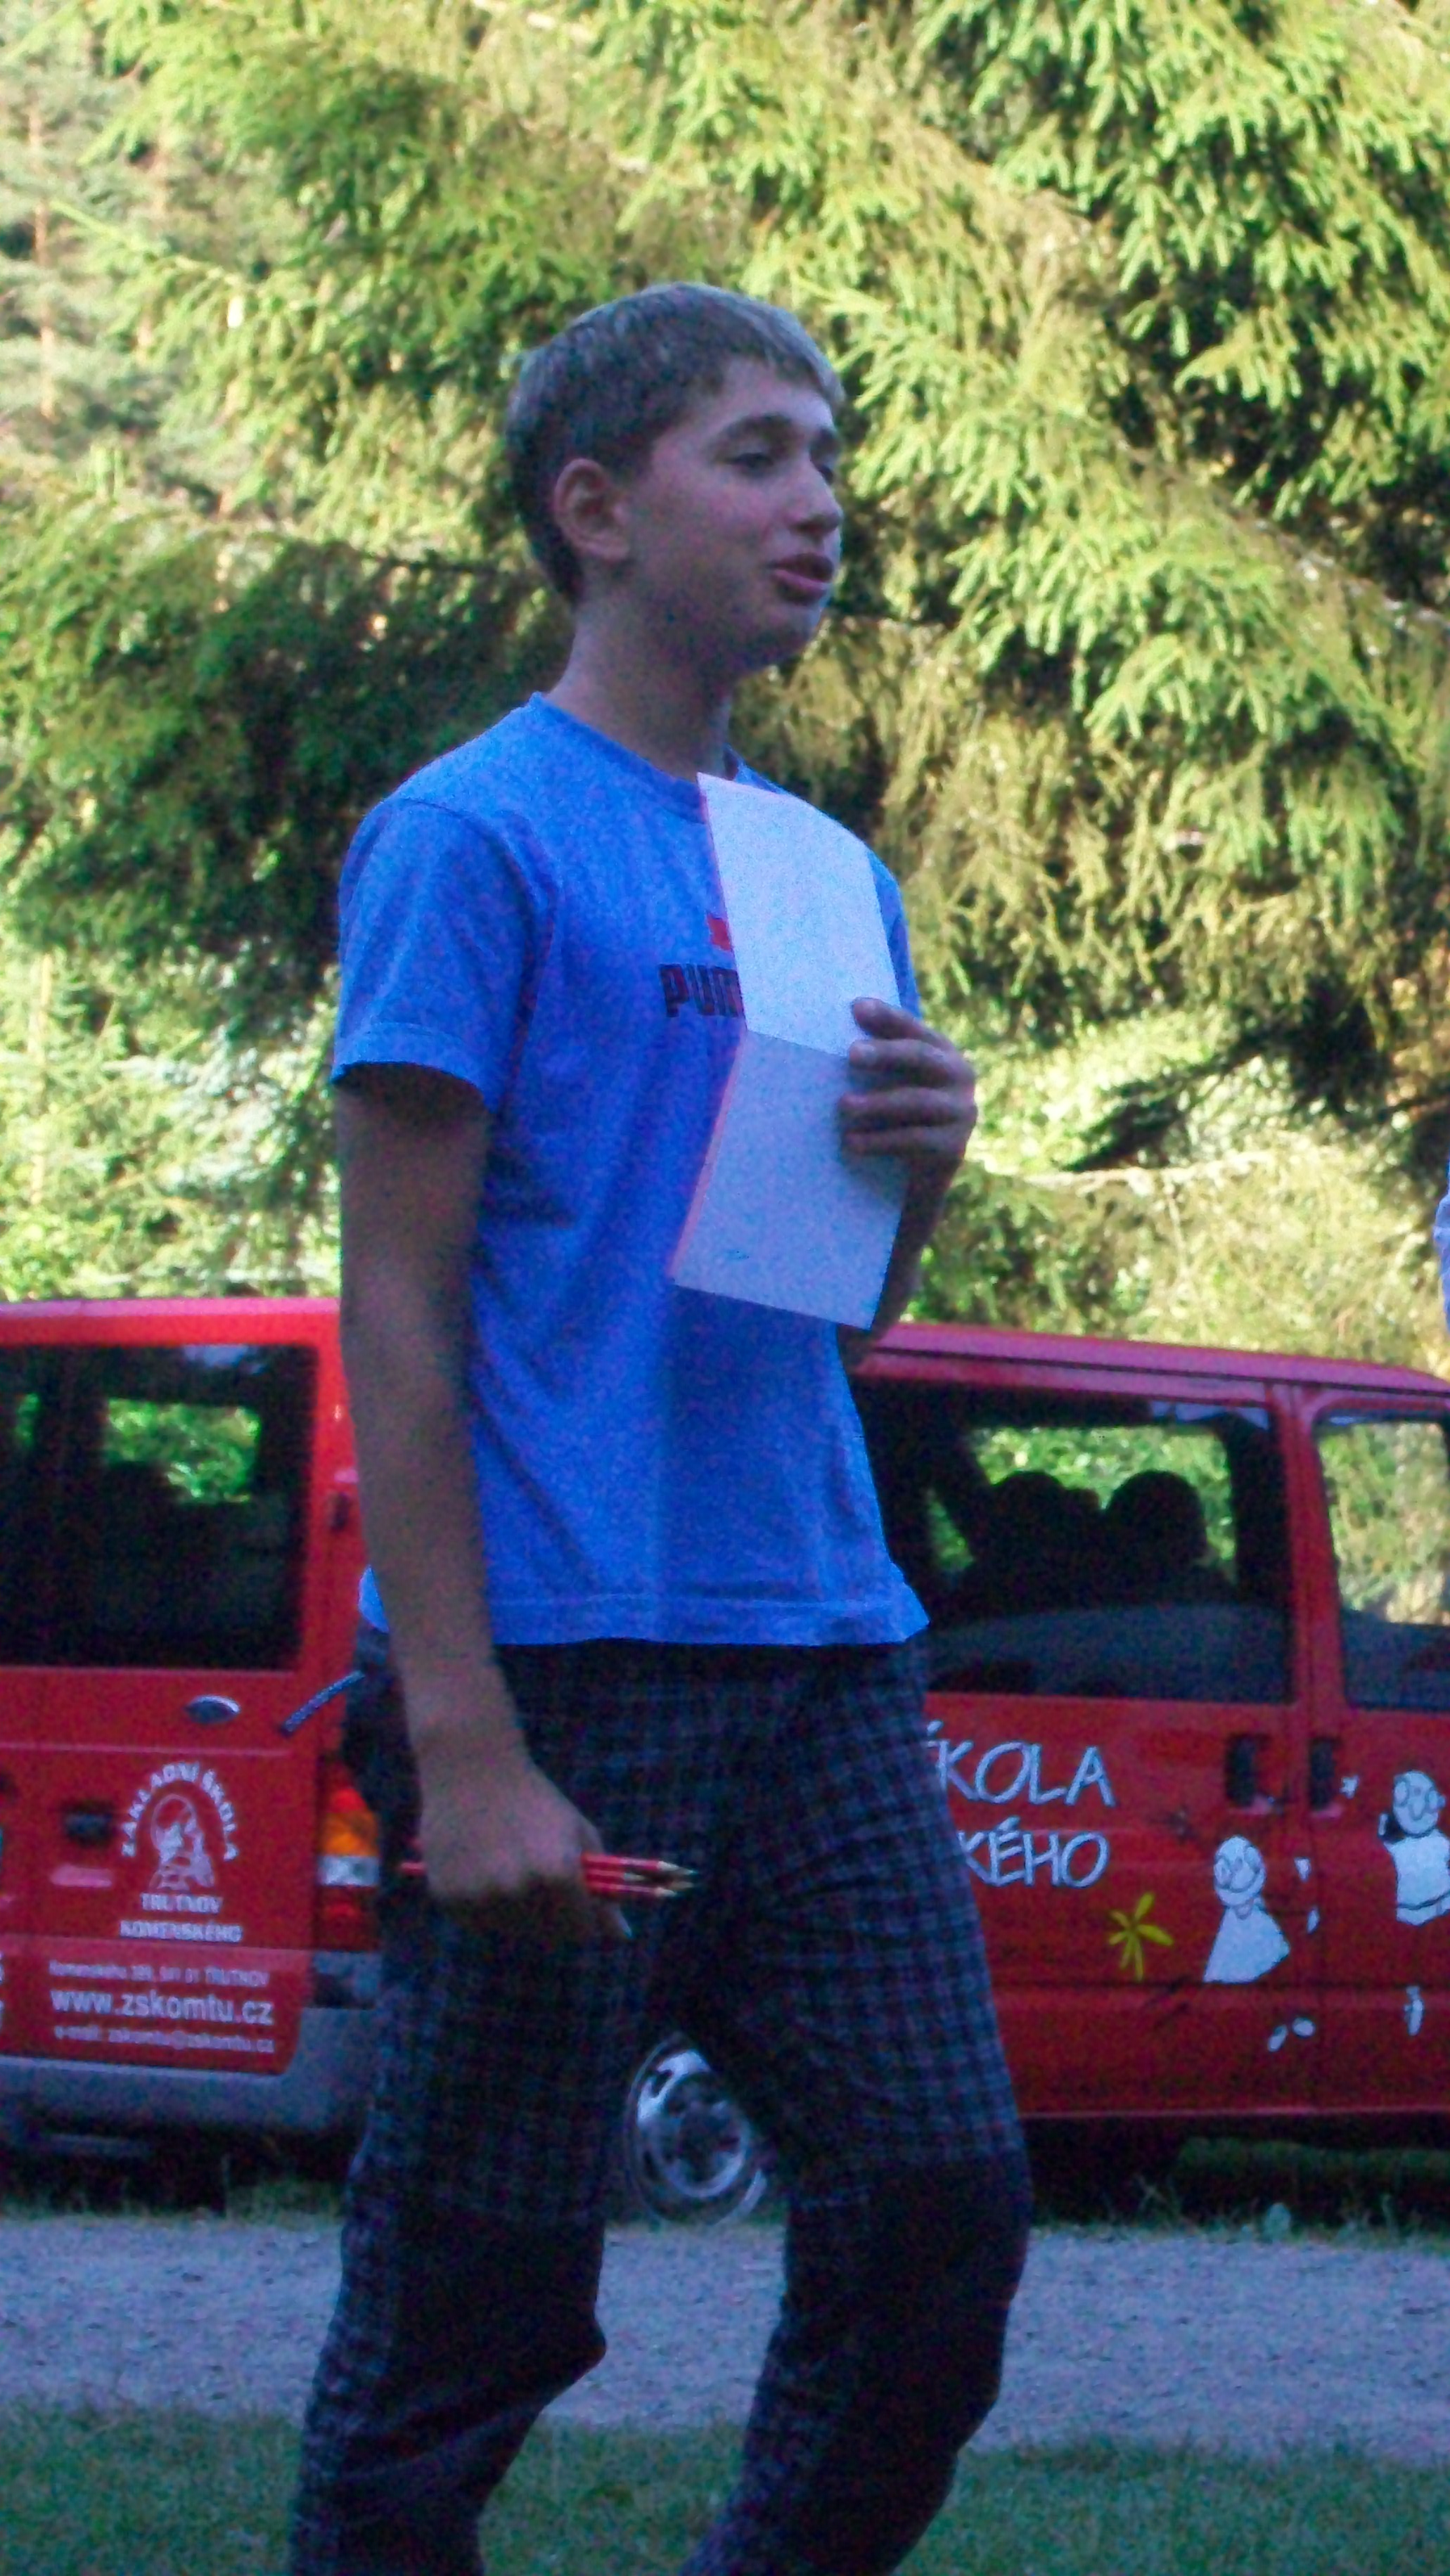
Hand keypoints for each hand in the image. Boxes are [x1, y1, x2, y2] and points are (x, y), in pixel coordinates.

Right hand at [415, 1731, 628, 1946]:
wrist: (471, 1768)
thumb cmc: (535, 1799)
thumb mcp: (578, 1834)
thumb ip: (602, 1889)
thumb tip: (622, 1937)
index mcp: (558, 1874)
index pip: (580, 1932)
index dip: (581, 1919)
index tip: (574, 1904)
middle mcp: (519, 1891)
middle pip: (545, 1937)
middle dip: (549, 1917)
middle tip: (540, 1885)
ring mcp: (479, 1896)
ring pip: (508, 1932)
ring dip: (514, 1913)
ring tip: (507, 1870)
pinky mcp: (447, 1897)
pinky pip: (474, 1922)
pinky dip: (481, 1907)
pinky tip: (480, 1870)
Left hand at [840, 997, 976, 1183]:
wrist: (919, 1176)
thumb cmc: (897, 1117)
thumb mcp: (890, 1083)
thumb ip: (876, 1058)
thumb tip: (836, 1027)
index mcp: (942, 1051)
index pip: (914, 1028)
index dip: (888, 1017)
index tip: (856, 1007)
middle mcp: (959, 1076)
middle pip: (921, 1057)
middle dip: (885, 1053)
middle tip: (851, 1054)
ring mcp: (961, 1112)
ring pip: (916, 1101)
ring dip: (876, 1103)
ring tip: (843, 1105)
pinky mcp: (953, 1147)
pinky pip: (914, 1140)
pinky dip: (879, 1140)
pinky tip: (851, 1142)